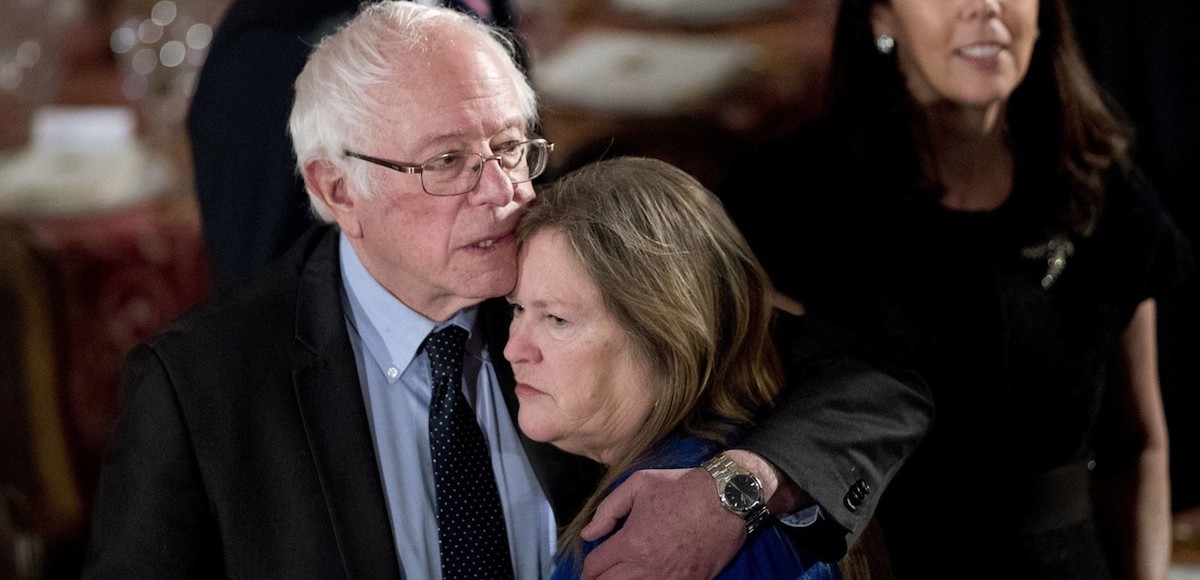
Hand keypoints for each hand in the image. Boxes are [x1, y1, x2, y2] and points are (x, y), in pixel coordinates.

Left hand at [579, 467, 743, 579]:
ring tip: (619, 576)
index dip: (588, 568)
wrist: (727, 500)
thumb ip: (608, 510)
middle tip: (599, 575)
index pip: (595, 567)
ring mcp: (669, 579)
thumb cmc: (683, 488)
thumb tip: (588, 533)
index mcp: (631, 543)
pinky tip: (645, 577)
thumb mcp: (639, 484)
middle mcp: (647, 567)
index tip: (590, 566)